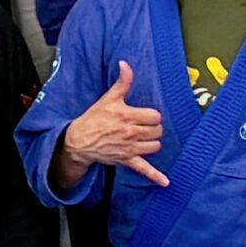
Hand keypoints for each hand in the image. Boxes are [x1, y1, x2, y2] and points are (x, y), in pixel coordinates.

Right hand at [64, 61, 169, 186]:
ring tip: (145, 138)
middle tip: (144, 126)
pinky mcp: (127, 160)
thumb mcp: (108, 98)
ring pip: (155, 146)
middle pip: (157, 130)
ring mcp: (130, 148)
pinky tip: (165, 182)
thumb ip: (122, 82)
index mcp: (127, 116)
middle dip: (153, 127)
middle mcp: (130, 133)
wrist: (79, 140)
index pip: (155, 116)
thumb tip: (125, 64)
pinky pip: (144, 170)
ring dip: (153, 142)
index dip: (152, 115)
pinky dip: (155, 176)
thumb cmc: (94, 118)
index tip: (145, 115)